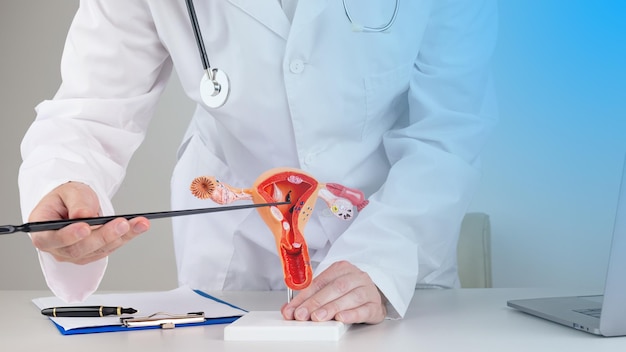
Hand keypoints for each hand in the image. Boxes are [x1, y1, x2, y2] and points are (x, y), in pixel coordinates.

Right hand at [28, 182, 149, 264]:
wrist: (76, 202)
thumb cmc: (68, 197)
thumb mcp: (71, 191)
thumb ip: (76, 202)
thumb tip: (83, 215)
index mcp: (42, 230)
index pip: (50, 239)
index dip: (67, 236)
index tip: (84, 227)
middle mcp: (57, 247)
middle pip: (79, 249)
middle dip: (103, 236)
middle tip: (121, 223)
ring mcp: (75, 254)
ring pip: (99, 250)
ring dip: (121, 237)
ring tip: (138, 223)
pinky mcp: (93, 254)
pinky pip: (111, 247)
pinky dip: (127, 236)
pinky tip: (139, 226)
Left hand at [281, 260, 386, 323]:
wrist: (373, 296)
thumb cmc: (348, 292)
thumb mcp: (328, 290)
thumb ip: (310, 298)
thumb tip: (289, 309)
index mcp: (342, 268)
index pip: (320, 281)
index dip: (305, 296)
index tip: (293, 309)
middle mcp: (356, 277)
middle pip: (335, 288)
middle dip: (316, 302)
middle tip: (303, 315)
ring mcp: (368, 290)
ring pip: (350, 297)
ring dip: (332, 308)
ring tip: (318, 317)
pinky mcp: (375, 305)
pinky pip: (364, 309)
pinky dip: (352, 314)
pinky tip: (341, 318)